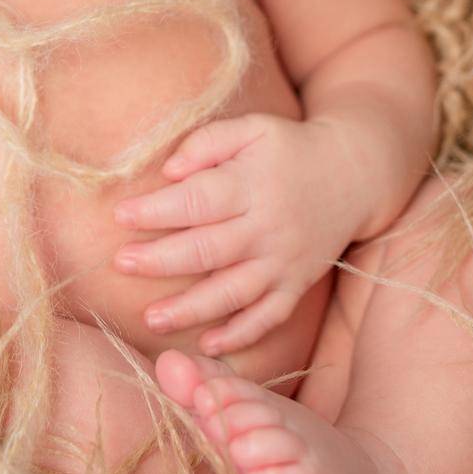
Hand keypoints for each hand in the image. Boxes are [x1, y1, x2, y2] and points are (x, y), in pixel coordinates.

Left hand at [109, 112, 365, 356]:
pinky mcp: (296, 284)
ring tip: (151, 319)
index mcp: (251, 186)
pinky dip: (241, 334)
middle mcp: (267, 228)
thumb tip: (168, 171)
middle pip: (209, 250)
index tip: (119, 215)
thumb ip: (207, 143)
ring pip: (235, 293)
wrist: (354, 175)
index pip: (197, 201)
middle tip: (121, 264)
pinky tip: (208, 345)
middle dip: (161, 260)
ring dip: (192, 309)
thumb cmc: (287, 148)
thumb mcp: (251, 129)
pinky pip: (270, 317)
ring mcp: (283, 261)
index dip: (157, 210)